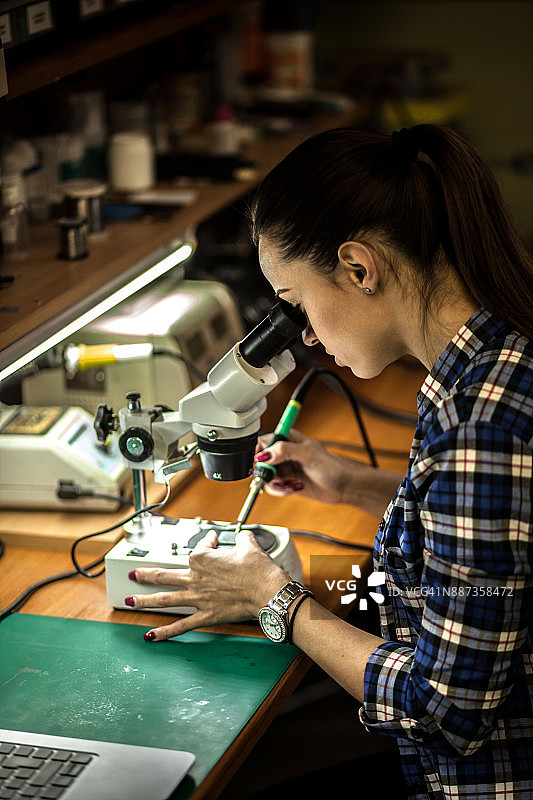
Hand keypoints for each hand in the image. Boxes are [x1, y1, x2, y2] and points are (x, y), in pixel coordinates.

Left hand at [125, 529, 289, 640]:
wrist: (267, 591)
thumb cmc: (259, 570)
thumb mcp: (249, 546)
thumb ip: (242, 539)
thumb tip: (244, 537)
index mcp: (204, 558)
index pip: (198, 548)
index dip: (207, 544)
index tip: (214, 542)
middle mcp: (196, 577)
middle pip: (164, 575)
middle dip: (145, 574)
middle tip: (133, 574)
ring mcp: (198, 598)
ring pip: (165, 599)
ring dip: (145, 600)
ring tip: (130, 601)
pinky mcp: (205, 616)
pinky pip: (181, 625)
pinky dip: (165, 632)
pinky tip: (151, 636)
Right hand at [256, 429, 368, 504]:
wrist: (343, 486)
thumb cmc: (332, 467)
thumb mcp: (308, 455)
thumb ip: (285, 451)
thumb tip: (265, 454)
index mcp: (289, 439)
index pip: (264, 441)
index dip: (260, 453)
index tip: (264, 464)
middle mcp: (285, 452)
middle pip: (262, 461)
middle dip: (267, 472)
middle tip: (276, 477)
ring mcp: (286, 467)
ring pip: (266, 476)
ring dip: (275, 483)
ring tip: (290, 484)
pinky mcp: (288, 481)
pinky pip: (273, 487)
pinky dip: (280, 490)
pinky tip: (294, 488)